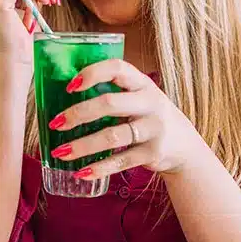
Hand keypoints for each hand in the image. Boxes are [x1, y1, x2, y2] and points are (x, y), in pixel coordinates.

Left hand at [48, 59, 211, 178]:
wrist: (184, 147)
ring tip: (60, 152)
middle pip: (109, 104)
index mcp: (142, 83)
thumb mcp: (138, 97)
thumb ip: (112, 92)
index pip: (117, 69)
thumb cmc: (148, 116)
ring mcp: (154, 129)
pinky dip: (98, 168)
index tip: (70, 86)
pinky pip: (121, 161)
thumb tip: (63, 93)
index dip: (92, 73)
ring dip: (82, 146)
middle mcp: (150, 103)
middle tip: (56, 123)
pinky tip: (81, 172)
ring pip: (112, 136)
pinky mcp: (153, 154)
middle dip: (78, 113)